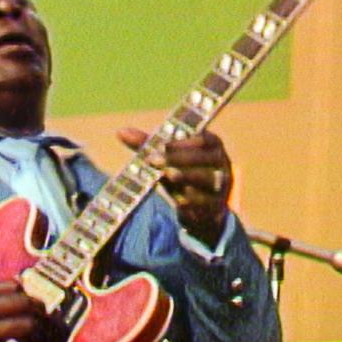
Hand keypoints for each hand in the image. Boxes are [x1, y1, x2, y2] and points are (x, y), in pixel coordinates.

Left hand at [117, 127, 231, 246]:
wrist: (203, 209)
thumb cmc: (184, 174)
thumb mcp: (168, 159)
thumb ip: (148, 145)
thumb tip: (120, 132)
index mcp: (213, 146)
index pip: (202, 139)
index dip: (182, 142)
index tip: (161, 144)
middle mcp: (221, 163)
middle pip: (203, 158)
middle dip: (178, 158)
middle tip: (154, 160)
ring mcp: (220, 185)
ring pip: (205, 179)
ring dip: (185, 176)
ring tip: (167, 174)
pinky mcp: (215, 206)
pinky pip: (203, 201)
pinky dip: (189, 199)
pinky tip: (177, 199)